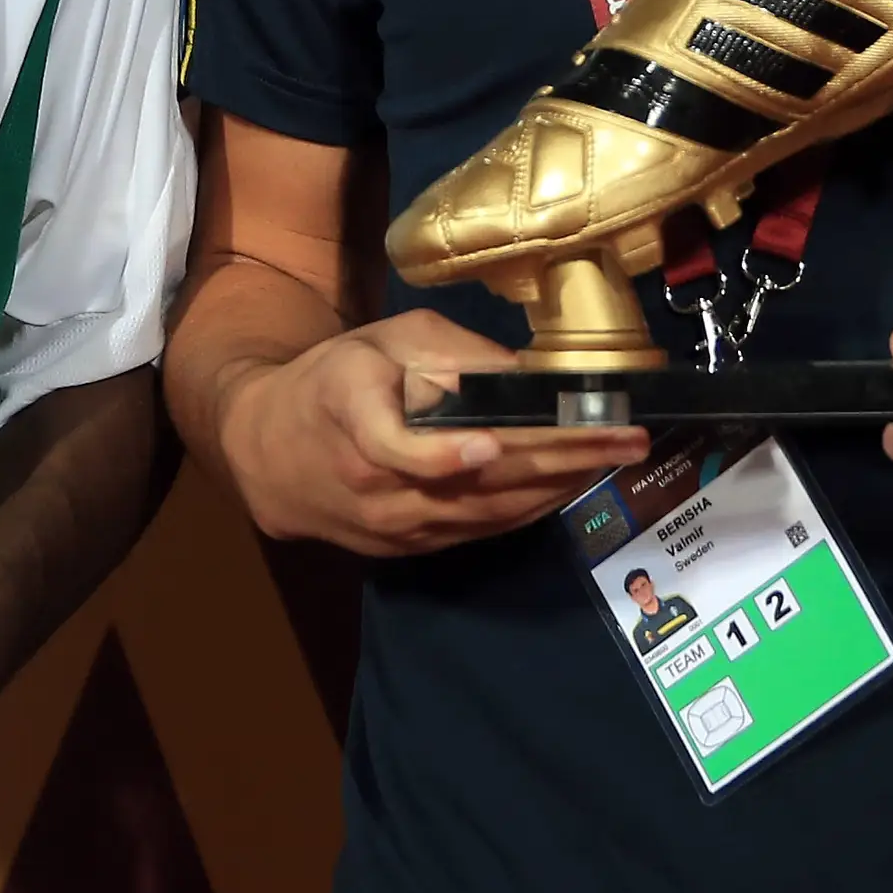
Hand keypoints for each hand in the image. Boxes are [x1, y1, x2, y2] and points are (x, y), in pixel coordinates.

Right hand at [211, 311, 646, 557]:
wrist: (268, 453)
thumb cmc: (333, 382)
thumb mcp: (382, 343)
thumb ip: (452, 356)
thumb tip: (528, 374)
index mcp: (355, 421)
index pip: (400, 449)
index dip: (447, 453)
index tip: (497, 444)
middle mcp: (376, 487)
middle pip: (476, 483)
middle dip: (560, 461)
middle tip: (624, 440)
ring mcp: (395, 527)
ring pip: (489, 513)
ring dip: (559, 487)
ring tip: (615, 459)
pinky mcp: (409, 549)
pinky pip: (483, 530)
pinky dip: (532, 509)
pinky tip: (572, 485)